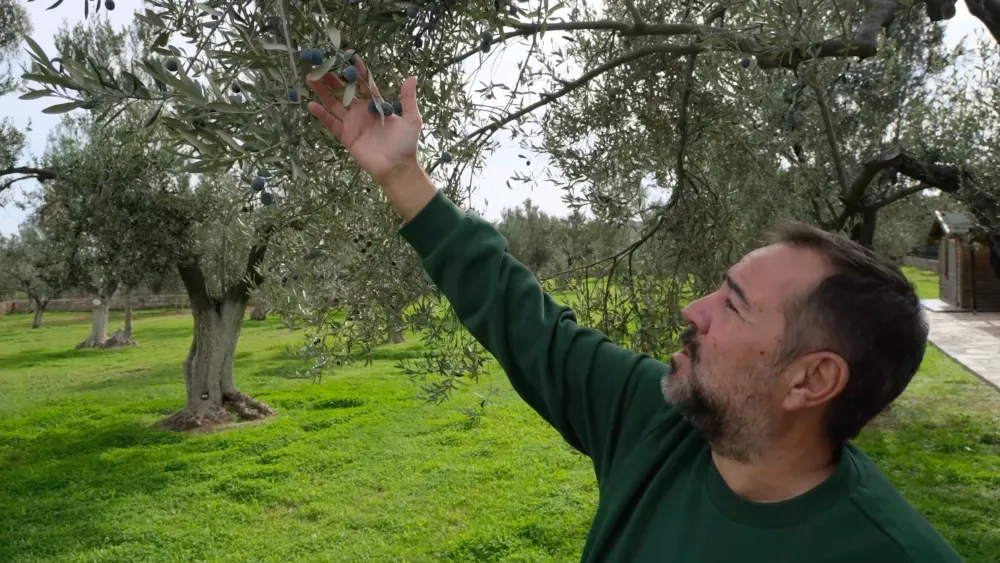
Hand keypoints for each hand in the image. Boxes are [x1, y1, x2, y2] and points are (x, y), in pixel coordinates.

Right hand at [307, 57, 422, 186]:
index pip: (364, 84)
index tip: (349, 57)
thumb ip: (408, 100)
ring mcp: (352, 123)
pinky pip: (331, 124)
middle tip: (320, 64)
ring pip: (334, 104)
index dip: (357, 72)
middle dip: (333, 79)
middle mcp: (361, 111)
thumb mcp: (412, 119)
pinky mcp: (346, 136)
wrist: (397, 167)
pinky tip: (312, 104)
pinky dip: (321, 115)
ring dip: (322, 92)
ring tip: (310, 78)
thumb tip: (411, 78)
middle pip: (344, 91)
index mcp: (376, 105)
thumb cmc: (406, 144)